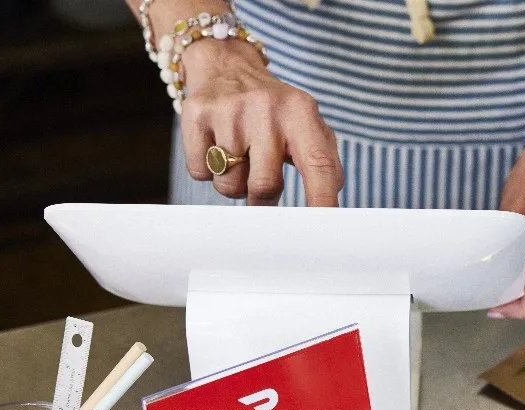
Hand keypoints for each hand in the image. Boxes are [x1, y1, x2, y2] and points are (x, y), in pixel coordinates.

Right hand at [180, 39, 342, 205]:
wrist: (226, 65)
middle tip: (262, 186)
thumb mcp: (306, 125)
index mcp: (301, 111)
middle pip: (264, 186)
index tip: (322, 229)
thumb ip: (322, 164)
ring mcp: (228, 109)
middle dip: (263, 200)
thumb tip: (328, 212)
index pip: (318, 164)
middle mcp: (265, 107)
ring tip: (239, 156)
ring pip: (229, 185)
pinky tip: (215, 145)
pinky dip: (207, 171)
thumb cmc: (274, 112)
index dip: (322, 200)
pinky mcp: (196, 113)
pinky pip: (200, 173)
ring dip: (234, 184)